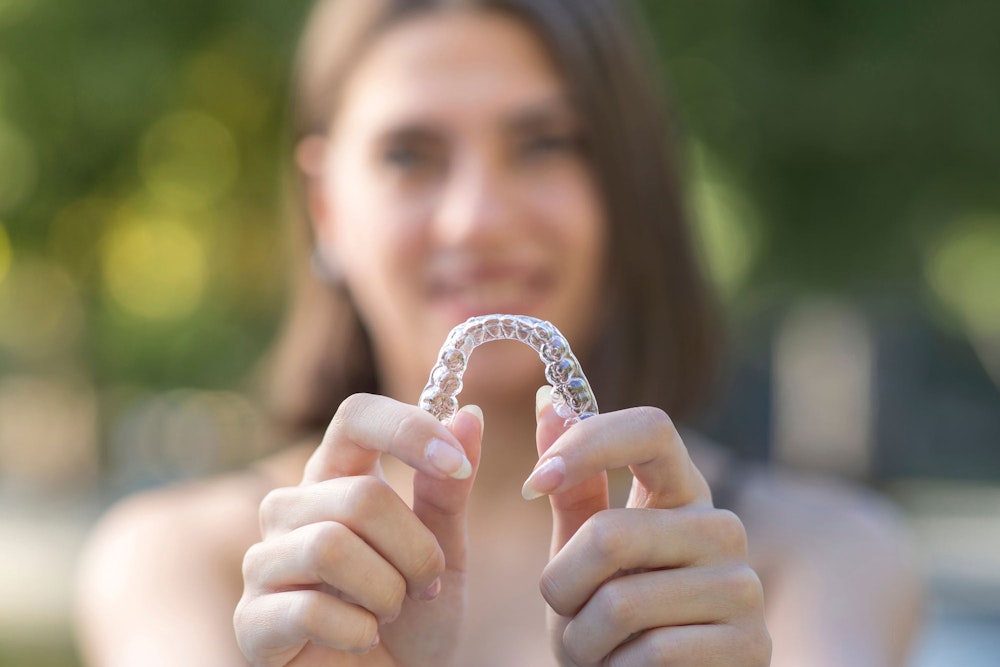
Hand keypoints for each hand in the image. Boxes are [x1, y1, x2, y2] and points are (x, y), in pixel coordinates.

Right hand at [234, 393, 483, 665]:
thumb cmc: (415, 617)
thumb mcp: (447, 549)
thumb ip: (449, 489)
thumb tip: (470, 414)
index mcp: (337, 477)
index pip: (356, 416)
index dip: (408, 429)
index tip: (457, 463)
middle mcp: (292, 508)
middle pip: (359, 495)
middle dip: (415, 549)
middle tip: (426, 584)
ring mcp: (264, 561)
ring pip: (330, 546)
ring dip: (387, 590)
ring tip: (390, 611)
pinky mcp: (251, 619)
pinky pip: (309, 609)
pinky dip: (358, 632)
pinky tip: (362, 640)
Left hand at [526, 387, 770, 665]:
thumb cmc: (608, 622)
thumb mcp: (581, 551)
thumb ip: (572, 484)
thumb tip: (548, 399)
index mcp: (680, 492)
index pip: (651, 427)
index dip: (587, 442)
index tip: (534, 481)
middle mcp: (721, 527)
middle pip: (611, 533)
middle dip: (561, 587)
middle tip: (567, 613)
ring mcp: (743, 587)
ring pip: (622, 602)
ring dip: (584, 640)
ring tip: (599, 651)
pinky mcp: (751, 646)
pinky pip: (653, 653)